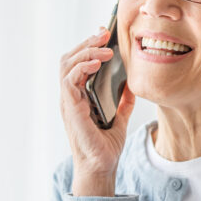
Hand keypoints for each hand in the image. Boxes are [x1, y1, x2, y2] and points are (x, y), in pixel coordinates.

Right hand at [58, 27, 135, 194]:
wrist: (101, 166)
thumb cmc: (105, 147)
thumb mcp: (120, 118)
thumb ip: (123, 102)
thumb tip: (132, 86)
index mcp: (79, 96)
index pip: (78, 63)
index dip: (89, 47)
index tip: (105, 35)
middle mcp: (70, 96)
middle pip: (70, 59)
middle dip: (86, 43)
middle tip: (104, 34)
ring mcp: (68, 101)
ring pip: (67, 65)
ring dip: (85, 52)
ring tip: (104, 49)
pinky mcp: (70, 108)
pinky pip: (69, 81)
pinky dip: (81, 68)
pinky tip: (96, 64)